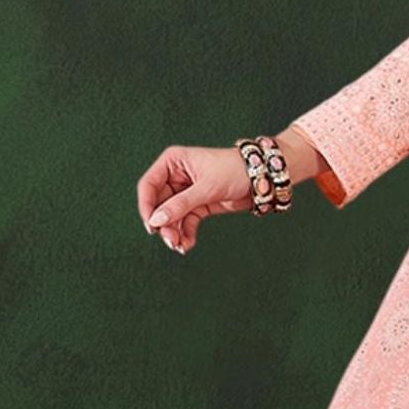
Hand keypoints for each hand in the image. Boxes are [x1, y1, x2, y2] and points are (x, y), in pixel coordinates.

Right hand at [136, 145, 257, 253]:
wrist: (261, 177)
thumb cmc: (234, 171)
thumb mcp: (206, 188)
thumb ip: (180, 205)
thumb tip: (156, 220)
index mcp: (172, 162)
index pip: (148, 185)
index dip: (146, 206)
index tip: (151, 226)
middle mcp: (176, 176)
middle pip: (159, 204)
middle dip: (164, 224)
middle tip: (170, 241)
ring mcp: (186, 192)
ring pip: (171, 216)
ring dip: (174, 232)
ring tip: (180, 246)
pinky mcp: (198, 205)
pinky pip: (185, 221)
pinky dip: (185, 233)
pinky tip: (188, 244)